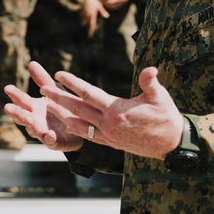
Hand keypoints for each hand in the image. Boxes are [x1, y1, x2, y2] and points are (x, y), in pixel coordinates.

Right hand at [4, 62, 84, 151]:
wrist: (79, 126)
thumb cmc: (62, 107)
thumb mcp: (54, 91)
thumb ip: (42, 80)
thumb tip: (31, 62)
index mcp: (33, 108)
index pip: (21, 101)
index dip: (15, 95)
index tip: (8, 88)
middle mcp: (36, 120)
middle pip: (23, 117)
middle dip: (16, 112)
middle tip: (7, 107)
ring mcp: (44, 132)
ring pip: (34, 129)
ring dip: (30, 125)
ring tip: (28, 119)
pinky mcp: (56, 142)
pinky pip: (51, 141)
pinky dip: (49, 138)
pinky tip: (49, 134)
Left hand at [41, 66, 182, 159]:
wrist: (170, 144)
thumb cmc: (166, 117)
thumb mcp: (160, 97)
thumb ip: (150, 82)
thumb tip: (150, 69)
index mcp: (117, 110)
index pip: (89, 94)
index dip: (73, 83)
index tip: (59, 75)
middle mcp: (109, 124)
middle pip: (78, 109)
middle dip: (59, 98)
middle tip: (43, 89)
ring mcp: (109, 135)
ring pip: (80, 123)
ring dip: (62, 114)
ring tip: (47, 106)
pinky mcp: (111, 143)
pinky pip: (89, 135)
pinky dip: (77, 129)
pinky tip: (68, 124)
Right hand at [80, 0, 108, 35]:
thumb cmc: (93, 1)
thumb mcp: (99, 6)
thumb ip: (102, 12)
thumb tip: (107, 16)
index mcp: (92, 16)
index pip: (92, 25)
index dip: (91, 30)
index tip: (90, 35)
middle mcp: (87, 16)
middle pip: (86, 24)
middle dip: (87, 26)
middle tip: (88, 28)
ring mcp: (83, 14)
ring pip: (83, 20)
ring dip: (84, 22)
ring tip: (85, 23)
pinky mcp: (80, 12)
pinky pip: (81, 17)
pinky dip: (82, 17)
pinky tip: (84, 15)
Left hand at [98, 0, 129, 10]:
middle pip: (110, 1)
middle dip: (104, 1)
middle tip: (99, 0)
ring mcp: (121, 2)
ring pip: (112, 5)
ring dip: (106, 5)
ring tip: (101, 2)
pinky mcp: (121, 5)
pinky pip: (114, 8)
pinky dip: (110, 7)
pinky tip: (105, 5)